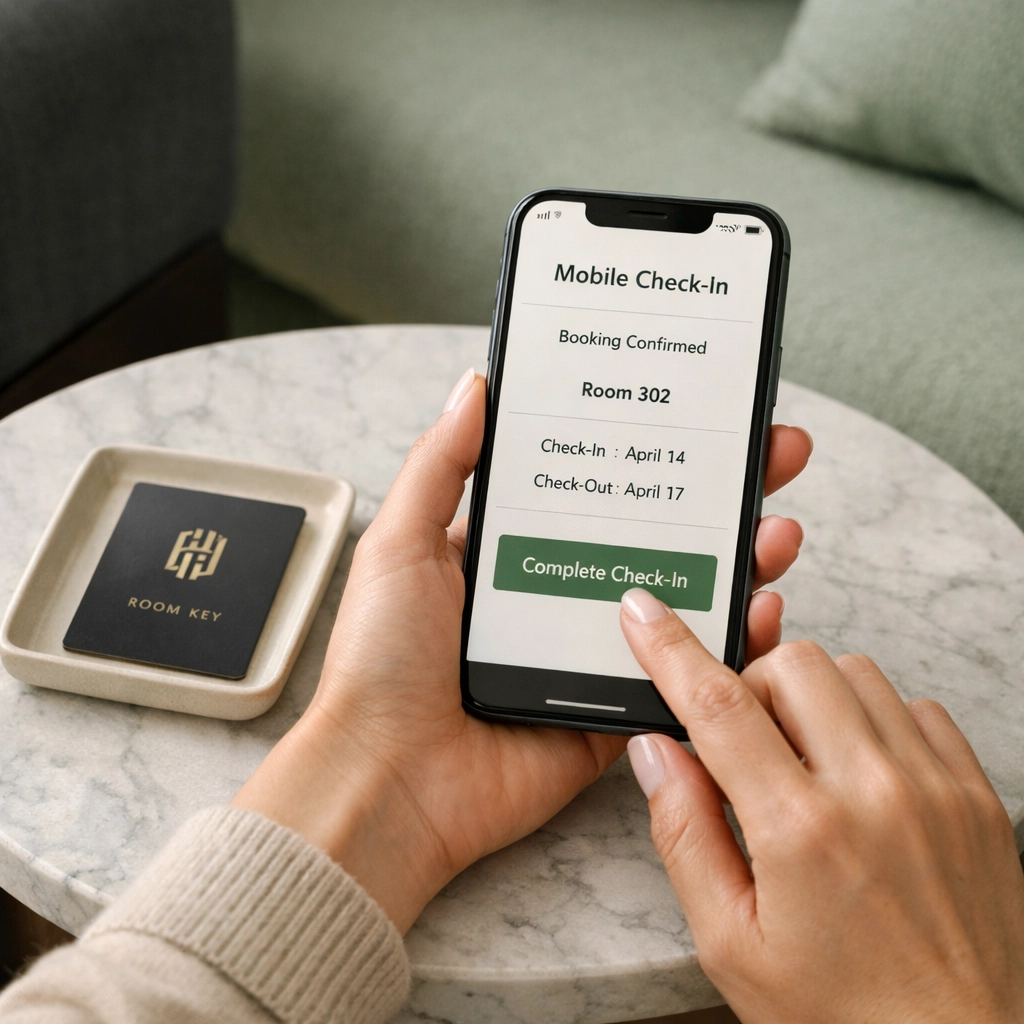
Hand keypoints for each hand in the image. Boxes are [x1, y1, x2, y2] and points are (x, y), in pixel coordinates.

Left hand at [233, 369, 811, 932]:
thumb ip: (441, 464)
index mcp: (511, 552)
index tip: (695, 412)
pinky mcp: (609, 712)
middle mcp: (557, 596)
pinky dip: (726, 646)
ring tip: (777, 528)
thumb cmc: (381, 660)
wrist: (387, 779)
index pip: (594, 487)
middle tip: (771, 454)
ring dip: (737, 562)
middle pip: (651, 536)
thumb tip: (476, 384)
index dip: (644, 450)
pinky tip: (762, 611)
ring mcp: (588, 655)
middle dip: (716, 496)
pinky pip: (679, 676)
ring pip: (679, 600)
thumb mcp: (402, 543)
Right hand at [620, 596, 1023, 1023]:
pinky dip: (875, 717)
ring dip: (813, 696)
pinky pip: (916, 706)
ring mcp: (935, 787)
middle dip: (751, 682)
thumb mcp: (731, 943)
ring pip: (856, 671)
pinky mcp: (976, 794)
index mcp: (799, 830)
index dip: (669, 647)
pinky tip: (861, 772)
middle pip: (793, 663)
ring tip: (805, 760)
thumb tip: (655, 752)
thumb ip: (684, 834)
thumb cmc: (842, 1015)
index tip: (644, 611)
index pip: (717, 705)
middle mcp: (874, 792)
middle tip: (745, 739)